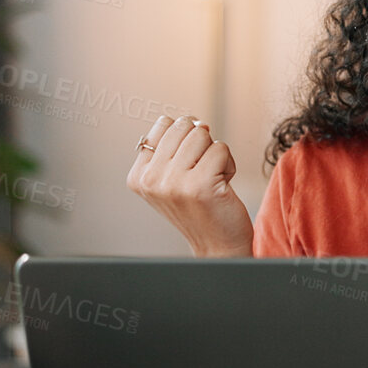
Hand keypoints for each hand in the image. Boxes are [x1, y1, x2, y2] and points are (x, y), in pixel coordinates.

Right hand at [127, 115, 253, 257]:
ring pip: (202, 134)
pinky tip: (221, 187)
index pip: (164, 124)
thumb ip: (171, 149)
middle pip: (184, 126)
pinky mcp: (199, 185)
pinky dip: (229, 165)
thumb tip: (196, 122)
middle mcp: (150, 179)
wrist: (216, 246)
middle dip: (201, 144)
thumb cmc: (199, 209)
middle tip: (202, 173)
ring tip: (211, 180)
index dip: (185, 138)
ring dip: (215, 155)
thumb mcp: (171, 180)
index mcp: (138, 176)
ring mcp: (173, 182)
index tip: (187, 166)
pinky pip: (221, 148)